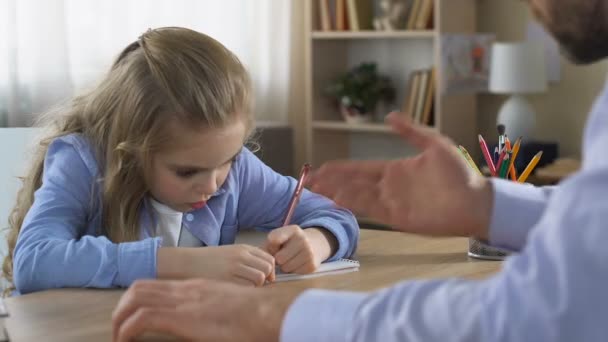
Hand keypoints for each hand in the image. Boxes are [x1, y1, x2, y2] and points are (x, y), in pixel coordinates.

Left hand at [112, 279, 300, 341]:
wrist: (265, 312)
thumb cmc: (254, 315)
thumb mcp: (226, 307)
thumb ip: (210, 311)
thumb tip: (204, 322)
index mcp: (195, 287)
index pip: (156, 285)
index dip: (138, 299)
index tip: (132, 316)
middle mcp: (185, 289)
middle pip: (139, 288)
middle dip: (122, 307)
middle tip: (119, 327)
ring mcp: (182, 301)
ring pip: (136, 298)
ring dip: (120, 317)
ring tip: (118, 336)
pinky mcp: (182, 317)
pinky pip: (142, 318)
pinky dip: (127, 329)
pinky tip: (125, 341)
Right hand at [157, 244, 274, 286]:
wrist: (187, 263)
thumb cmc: (209, 260)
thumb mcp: (231, 252)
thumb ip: (248, 259)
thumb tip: (267, 271)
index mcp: (243, 248)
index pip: (269, 258)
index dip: (271, 270)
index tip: (267, 278)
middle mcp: (241, 256)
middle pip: (267, 268)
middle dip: (266, 279)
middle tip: (258, 285)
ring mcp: (234, 267)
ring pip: (259, 278)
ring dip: (256, 286)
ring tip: (245, 288)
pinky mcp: (227, 279)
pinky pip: (246, 287)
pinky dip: (246, 291)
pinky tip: (237, 291)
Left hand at [264, 226, 336, 273]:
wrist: (315, 244)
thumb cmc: (290, 242)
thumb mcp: (279, 238)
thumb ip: (267, 248)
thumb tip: (267, 269)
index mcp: (293, 230)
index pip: (273, 239)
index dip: (271, 247)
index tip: (276, 246)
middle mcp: (303, 239)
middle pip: (279, 258)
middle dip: (278, 259)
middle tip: (283, 255)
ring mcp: (310, 252)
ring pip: (286, 268)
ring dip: (285, 266)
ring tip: (290, 259)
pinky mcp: (312, 265)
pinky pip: (294, 273)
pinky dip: (294, 270)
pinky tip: (298, 263)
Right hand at [308, 112, 493, 239]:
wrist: (476, 202)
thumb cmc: (459, 173)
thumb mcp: (435, 144)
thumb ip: (411, 131)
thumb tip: (389, 116)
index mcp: (395, 169)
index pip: (360, 168)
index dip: (340, 168)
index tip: (321, 167)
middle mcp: (389, 186)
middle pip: (352, 183)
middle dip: (330, 182)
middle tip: (309, 181)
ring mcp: (392, 203)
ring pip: (357, 197)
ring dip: (337, 193)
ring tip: (317, 190)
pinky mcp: (398, 219)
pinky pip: (371, 211)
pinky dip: (354, 205)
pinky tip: (338, 200)